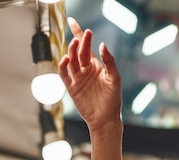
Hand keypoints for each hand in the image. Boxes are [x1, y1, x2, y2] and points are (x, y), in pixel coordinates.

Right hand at [59, 18, 122, 133]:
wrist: (106, 119)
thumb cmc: (113, 99)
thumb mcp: (115, 78)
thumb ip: (109, 62)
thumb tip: (102, 45)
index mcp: (96, 66)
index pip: (86, 46)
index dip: (79, 34)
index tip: (73, 22)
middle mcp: (85, 70)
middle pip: (79, 51)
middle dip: (79, 41)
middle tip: (81, 34)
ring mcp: (78, 78)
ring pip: (71, 60)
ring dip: (72, 51)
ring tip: (75, 44)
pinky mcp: (72, 88)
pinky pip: (65, 74)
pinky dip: (63, 65)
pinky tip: (66, 58)